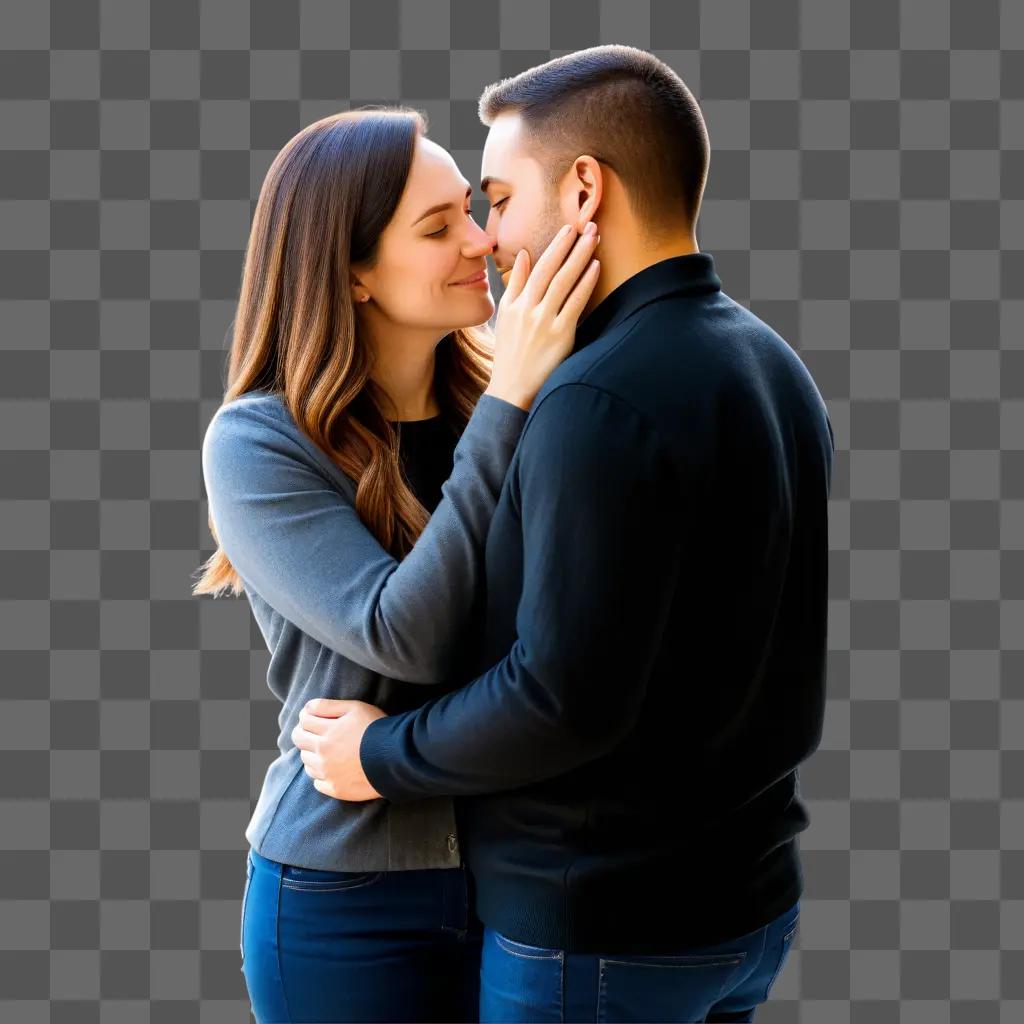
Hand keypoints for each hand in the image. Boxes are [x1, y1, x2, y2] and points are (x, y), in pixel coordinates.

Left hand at [292, 698, 387, 801]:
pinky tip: (333, 768)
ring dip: (312, 754)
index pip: (303, 721)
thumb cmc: (376, 729)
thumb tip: (307, 709)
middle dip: (305, 733)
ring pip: (306, 762)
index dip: (307, 716)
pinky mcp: (336, 789)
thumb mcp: (355, 708)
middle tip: (319, 733)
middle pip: (299, 741)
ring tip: (330, 750)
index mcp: (326, 732)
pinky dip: (321, 774)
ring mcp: (328, 773)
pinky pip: (317, 782)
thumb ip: (328, 706)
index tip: (315, 717)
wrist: (396, 758)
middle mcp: (322, 754)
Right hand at [484, 222, 600, 410]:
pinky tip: (595, 267)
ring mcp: (543, 322)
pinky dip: (585, 283)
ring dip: (580, 257)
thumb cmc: (511, 355)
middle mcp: (528, 309)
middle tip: (586, 224)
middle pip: (551, 269)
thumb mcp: (507, 317)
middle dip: (569, 245)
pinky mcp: (559, 336)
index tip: (568, 228)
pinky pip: (574, 303)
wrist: (511, 390)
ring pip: (564, 281)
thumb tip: (526, 256)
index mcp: (515, 304)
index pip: (537, 268)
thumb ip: (516, 286)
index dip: (554, 247)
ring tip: (594, 238)